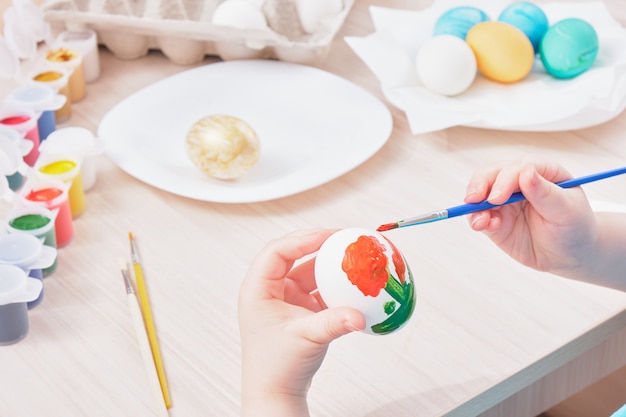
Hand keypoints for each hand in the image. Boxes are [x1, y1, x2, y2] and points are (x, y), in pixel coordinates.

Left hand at [239, 229, 364, 415]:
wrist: (277, 392)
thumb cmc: (276, 366)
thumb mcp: (305, 339)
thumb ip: (333, 323)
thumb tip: (359, 315)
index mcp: (258, 290)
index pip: (277, 252)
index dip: (302, 239)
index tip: (327, 236)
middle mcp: (270, 290)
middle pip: (292, 254)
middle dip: (316, 244)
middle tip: (341, 238)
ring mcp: (285, 299)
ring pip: (307, 270)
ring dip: (328, 265)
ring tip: (349, 255)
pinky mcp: (300, 309)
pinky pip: (318, 288)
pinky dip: (334, 284)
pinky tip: (351, 282)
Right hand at [464, 158, 597, 277]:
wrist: (570, 254)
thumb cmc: (575, 227)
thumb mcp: (567, 210)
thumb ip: (546, 193)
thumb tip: (526, 172)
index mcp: (541, 171)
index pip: (518, 167)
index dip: (505, 179)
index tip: (498, 197)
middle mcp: (519, 182)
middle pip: (491, 174)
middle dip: (480, 185)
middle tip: (474, 200)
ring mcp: (504, 200)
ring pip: (480, 194)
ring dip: (474, 206)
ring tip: (479, 221)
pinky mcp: (495, 219)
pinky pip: (479, 216)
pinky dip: (476, 220)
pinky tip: (483, 226)